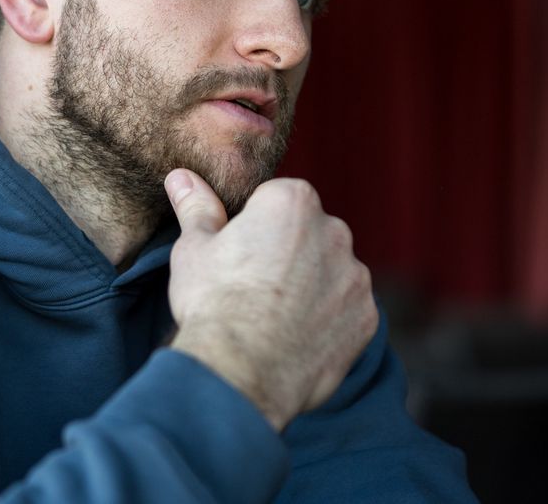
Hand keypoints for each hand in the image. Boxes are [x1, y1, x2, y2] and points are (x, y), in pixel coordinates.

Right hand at [165, 169, 376, 432]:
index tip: (238, 257)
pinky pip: (347, 310)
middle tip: (253, 289)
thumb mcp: (194, 248)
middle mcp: (334, 230)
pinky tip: (297, 338)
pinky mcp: (366, 316)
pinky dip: (328, 321)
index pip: (275, 202)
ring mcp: (355, 275)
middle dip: (288, 254)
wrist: (242, 371)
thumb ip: (197, 207)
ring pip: (330, 272)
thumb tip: (181, 176)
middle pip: (308, 235)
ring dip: (311, 287)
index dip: (252, 230)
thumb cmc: (214, 302)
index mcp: (292, 200)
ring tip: (274, 318)